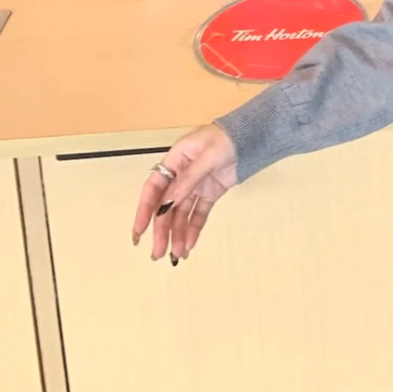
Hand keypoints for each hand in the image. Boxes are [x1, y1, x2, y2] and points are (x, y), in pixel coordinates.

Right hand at [132, 124, 238, 264]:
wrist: (253, 136)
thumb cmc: (227, 138)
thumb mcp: (207, 156)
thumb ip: (188, 180)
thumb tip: (167, 204)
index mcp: (175, 160)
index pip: (154, 188)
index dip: (144, 210)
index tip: (139, 231)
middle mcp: (181, 175)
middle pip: (166, 207)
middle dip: (161, 230)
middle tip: (158, 253)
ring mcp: (196, 185)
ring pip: (181, 214)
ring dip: (177, 234)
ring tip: (177, 255)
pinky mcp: (210, 193)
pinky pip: (198, 214)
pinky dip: (193, 229)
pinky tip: (189, 244)